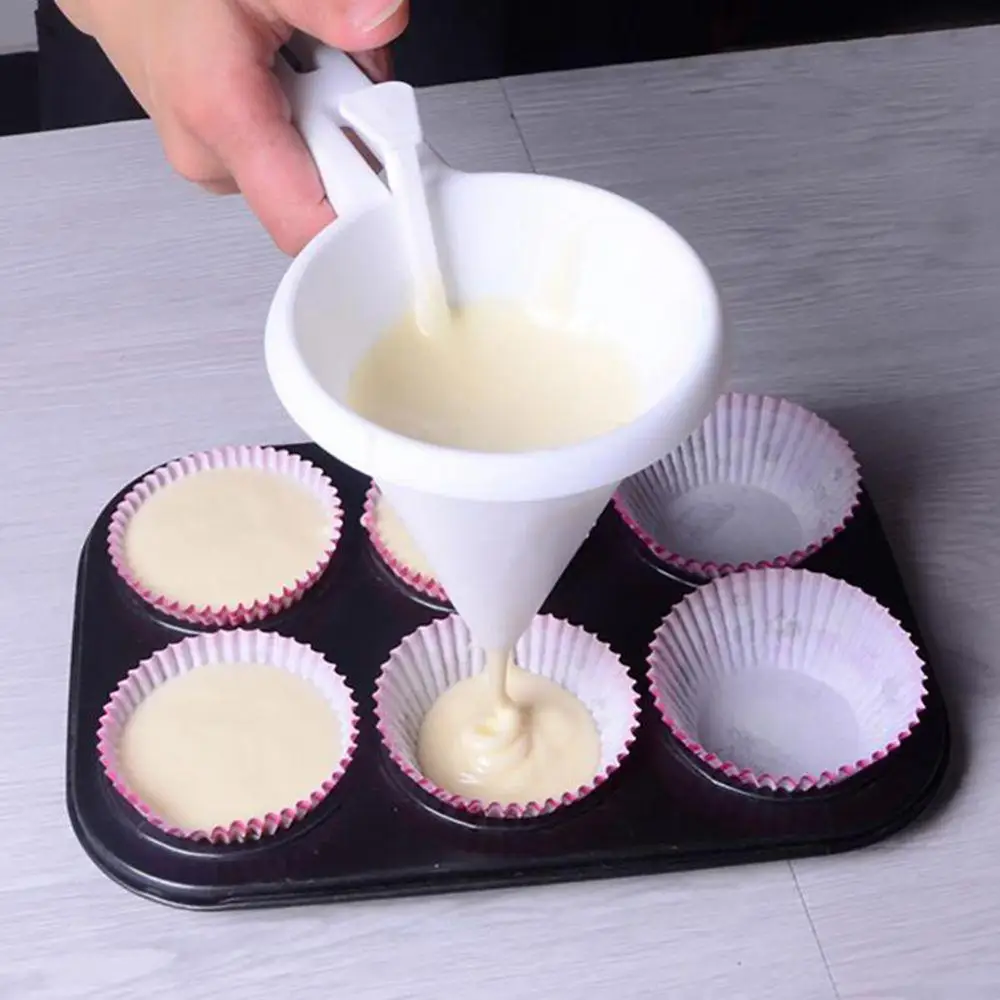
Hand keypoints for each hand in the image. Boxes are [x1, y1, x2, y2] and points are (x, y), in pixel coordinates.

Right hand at [58, 0, 408, 253]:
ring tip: (302, 58)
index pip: (308, 228)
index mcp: (222, 117)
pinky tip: (288, 73)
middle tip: (337, 67)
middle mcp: (214, 159)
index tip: (397, 182)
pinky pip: (294, 158)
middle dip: (356, 129)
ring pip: (316, 171)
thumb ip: (325, 1)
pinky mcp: (224, 162)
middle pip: (328, 190)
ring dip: (334, 118)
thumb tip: (381, 17)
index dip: (366, 219)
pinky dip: (309, 118)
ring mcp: (218, 166)